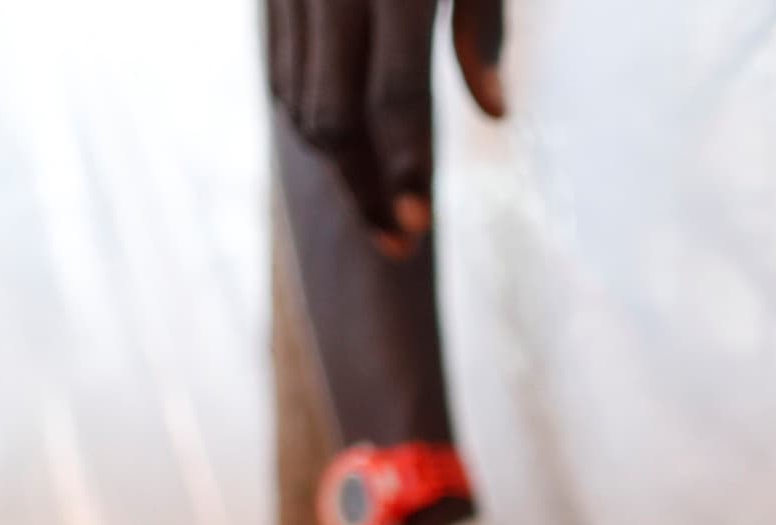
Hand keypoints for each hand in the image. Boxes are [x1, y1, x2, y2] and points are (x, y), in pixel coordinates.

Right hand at [267, 0, 509, 253]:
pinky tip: (349, 155)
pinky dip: (308, 119)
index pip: (394, 97)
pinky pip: (279, 71)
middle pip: (333, 117)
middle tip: (399, 245)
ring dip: (335, 164)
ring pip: (297, 102)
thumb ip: (484, 28)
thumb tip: (496, 114)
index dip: (404, 169)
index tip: (416, 230)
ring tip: (379, 206)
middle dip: (362, 192)